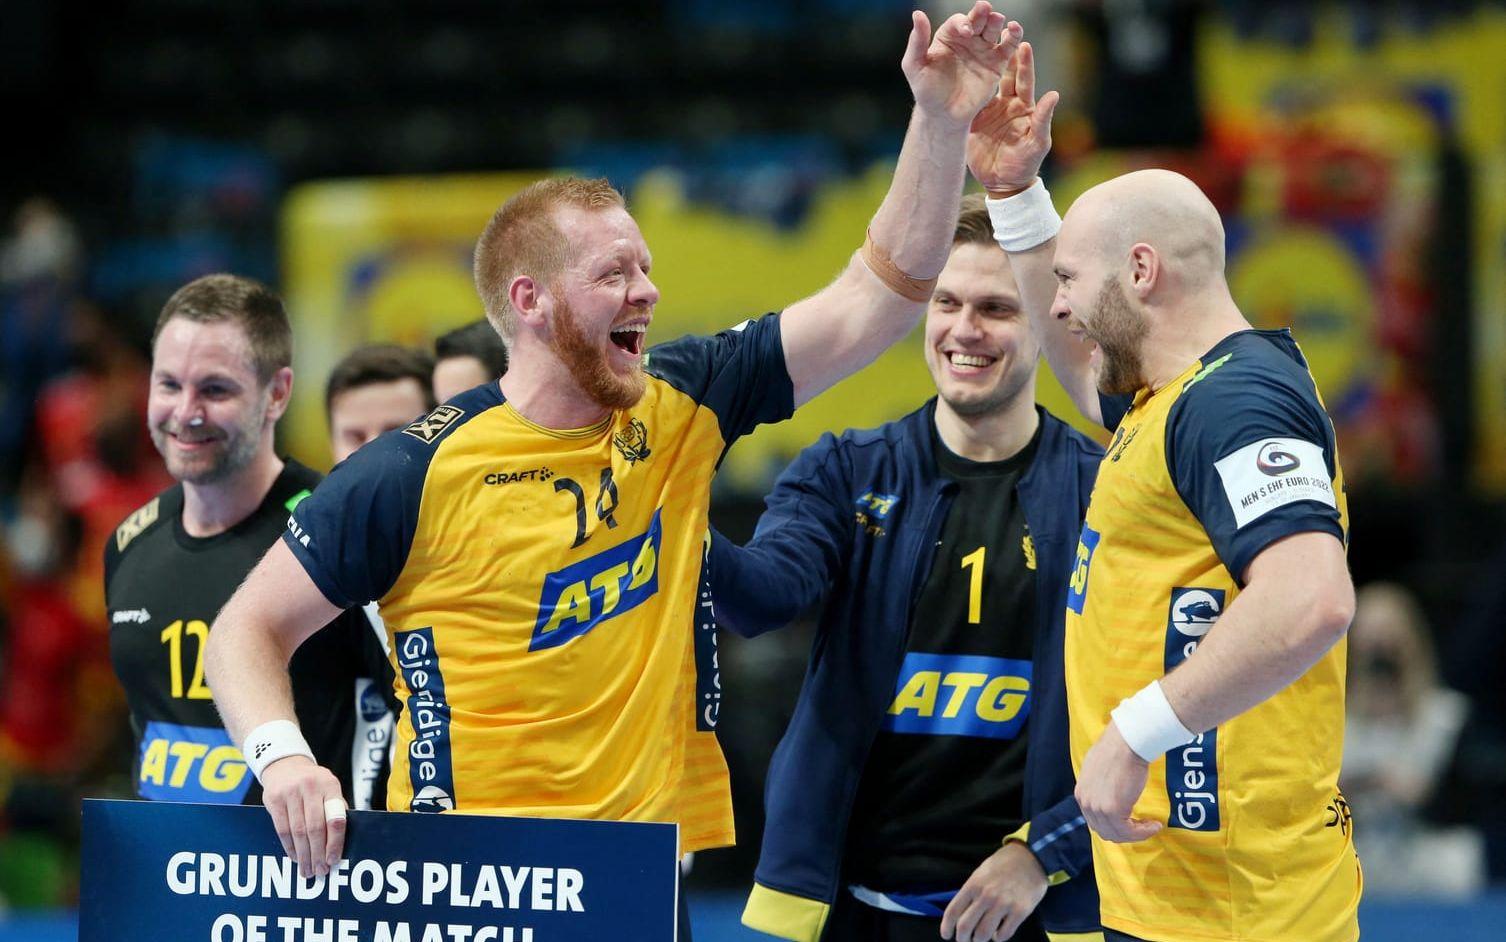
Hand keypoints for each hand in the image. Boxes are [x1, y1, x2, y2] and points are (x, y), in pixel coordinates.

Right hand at [260, 755, 347, 877]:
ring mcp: (290, 792)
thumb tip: (341, 844)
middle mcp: (311, 787)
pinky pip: (282, 830)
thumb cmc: (313, 783)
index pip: (336, 818)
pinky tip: (295, 857)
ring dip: (303, 855)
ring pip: (297, 832)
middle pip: (315, 828)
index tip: (334, 860)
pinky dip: (289, 847)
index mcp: (330, 785)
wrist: (285, 764)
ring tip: (308, 870)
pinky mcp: (274, 799)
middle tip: (320, 871)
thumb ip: (336, 809)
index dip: (335, 843)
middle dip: (318, 854)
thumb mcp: (329, 788)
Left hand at [902, 3, 1022, 128]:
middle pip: (978, 20)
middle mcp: (967, 39)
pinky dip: (1014, 36)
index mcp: (948, 36)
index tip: (965, 31)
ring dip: (996, 21)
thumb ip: (917, 41)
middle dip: (981, 13)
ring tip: (997, 19)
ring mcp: (983, 50)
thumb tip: (917, 14)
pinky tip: (1014, 30)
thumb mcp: (914, 66)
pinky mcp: (997, 63)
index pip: (958, 22)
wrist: (943, 115)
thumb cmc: (926, 91)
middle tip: (984, 8)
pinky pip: (1008, 46)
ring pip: (993, 29)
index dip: (962, 22)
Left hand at [940, 841, 1047, 941]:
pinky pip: (1004, 934)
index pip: (953, 911)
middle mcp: (986, 896)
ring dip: (979, 941)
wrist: (1031, 858)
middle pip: (965, 927)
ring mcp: (1003, 904)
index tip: (946, 935)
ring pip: (983, 934)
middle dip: (962, 939)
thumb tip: (960, 914)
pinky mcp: (1020, 912)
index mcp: (973, 885)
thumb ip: (971, 892)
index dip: (946, 927)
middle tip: (964, 941)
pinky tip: (997, 934)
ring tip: (980, 939)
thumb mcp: (980, 873)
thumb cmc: (1003, 865)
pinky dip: (998, 938)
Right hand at [967, 41, 1059, 194]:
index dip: (1023, 63)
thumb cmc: (1025, 164)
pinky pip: (969, 102)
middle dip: (1002, 55)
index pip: (1024, 80)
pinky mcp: (974, 122)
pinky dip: (965, 89)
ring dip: (981, 67)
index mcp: (1023, 107)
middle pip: (1004, 76)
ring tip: (976, 48)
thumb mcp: (1037, 143)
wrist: (1003, 184)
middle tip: (998, 35)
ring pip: (985, 85)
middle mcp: (1006, 105)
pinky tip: (959, 72)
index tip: (1022, 44)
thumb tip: (1053, 94)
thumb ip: (1043, 119)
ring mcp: (989, 112)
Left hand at [1074, 721, 1161, 842]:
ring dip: (1137, 834)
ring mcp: (1097, 808)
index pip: (1095, 820)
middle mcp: (1086, 803)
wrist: (1126, 743)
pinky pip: (1129, 832)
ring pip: (1117, 834)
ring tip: (1152, 825)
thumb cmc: (1118, 749)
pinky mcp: (1113, 811)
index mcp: (1082, 793)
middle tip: (1144, 826)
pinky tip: (1155, 825)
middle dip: (1125, 832)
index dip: (1114, 825)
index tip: (1132, 821)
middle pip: (1104, 830)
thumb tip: (1109, 792)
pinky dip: (1143, 833)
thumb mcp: (1099, 768)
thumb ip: (1099, 784)